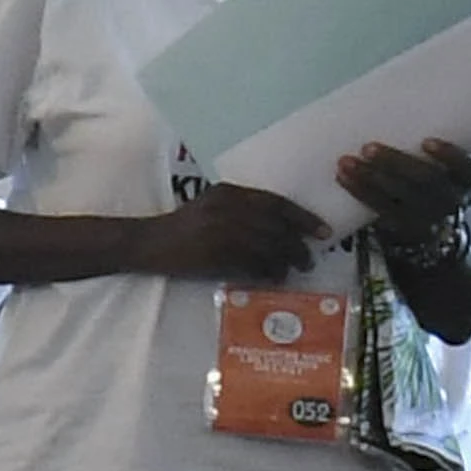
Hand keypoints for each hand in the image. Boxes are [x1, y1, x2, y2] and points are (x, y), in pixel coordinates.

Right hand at [156, 181, 324, 280]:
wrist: (148, 242)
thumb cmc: (182, 227)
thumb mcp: (212, 206)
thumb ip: (241, 210)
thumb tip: (281, 228)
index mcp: (229, 193)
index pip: (275, 202)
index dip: (303, 217)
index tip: (322, 231)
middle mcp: (228, 209)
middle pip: (276, 226)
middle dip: (298, 244)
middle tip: (310, 259)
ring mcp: (221, 231)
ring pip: (268, 246)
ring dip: (287, 260)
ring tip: (297, 270)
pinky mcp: (216, 254)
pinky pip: (252, 263)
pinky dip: (268, 271)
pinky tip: (274, 277)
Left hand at [334, 136, 470, 240]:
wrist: (424, 225)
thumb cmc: (424, 176)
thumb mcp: (435, 160)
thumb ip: (421, 141)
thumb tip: (388, 97)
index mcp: (464, 178)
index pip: (467, 168)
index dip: (449, 156)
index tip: (426, 141)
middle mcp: (451, 199)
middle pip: (426, 182)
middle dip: (395, 163)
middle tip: (368, 147)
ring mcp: (428, 218)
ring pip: (401, 199)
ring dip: (370, 179)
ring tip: (345, 162)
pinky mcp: (404, 230)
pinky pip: (382, 212)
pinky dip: (361, 193)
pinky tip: (344, 179)